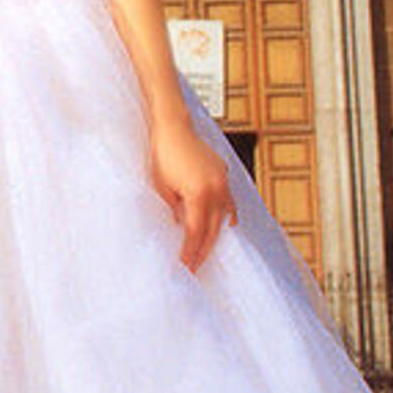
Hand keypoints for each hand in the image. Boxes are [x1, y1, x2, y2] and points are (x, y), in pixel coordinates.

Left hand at [151, 116, 235, 273]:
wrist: (173, 127)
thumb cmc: (163, 154)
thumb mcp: (162, 187)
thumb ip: (175, 209)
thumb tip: (183, 224)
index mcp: (198, 194)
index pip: (195, 232)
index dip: (191, 251)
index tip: (186, 266)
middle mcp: (215, 190)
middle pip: (211, 229)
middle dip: (202, 249)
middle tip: (195, 265)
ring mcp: (222, 181)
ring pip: (222, 216)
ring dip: (214, 234)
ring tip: (206, 250)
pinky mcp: (223, 173)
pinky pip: (229, 200)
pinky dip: (229, 213)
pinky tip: (230, 225)